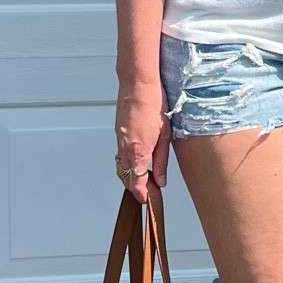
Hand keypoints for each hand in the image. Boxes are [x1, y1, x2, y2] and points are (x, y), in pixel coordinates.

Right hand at [116, 84, 170, 201]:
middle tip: (147, 191)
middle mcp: (125, 149)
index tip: (148, 199)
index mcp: (138, 152)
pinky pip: (119, 155)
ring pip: (120, 167)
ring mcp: (119, 141)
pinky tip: (137, 160)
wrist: (137, 84)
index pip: (136, 183)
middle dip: (135, 187)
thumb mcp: (165, 136)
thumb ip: (161, 161)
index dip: (142, 194)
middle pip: (125, 178)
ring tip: (143, 177)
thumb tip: (160, 180)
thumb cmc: (154, 104)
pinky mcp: (117, 133)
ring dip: (129, 176)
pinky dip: (126, 163)